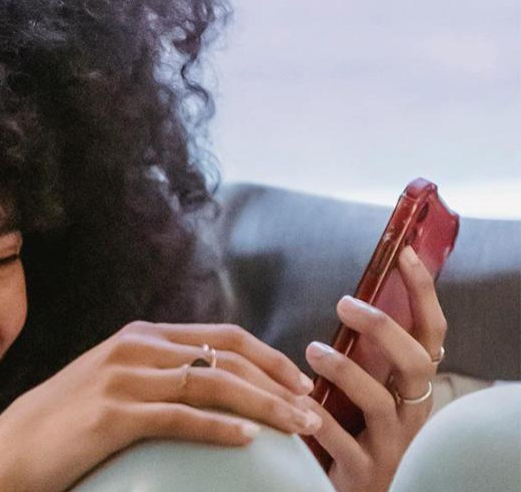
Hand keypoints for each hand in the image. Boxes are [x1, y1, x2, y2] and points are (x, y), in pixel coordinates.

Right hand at [0, 322, 320, 491]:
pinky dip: (219, 427)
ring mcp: (123, 379)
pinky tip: (248, 440)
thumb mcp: (113, 385)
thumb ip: (157, 376)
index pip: (223, 335)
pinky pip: (180, 417)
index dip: (271, 357)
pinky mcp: (114, 414)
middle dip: (280, 383)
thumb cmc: (67, 426)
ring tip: (300, 428)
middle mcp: (134, 348)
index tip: (304, 383)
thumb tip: (212, 389)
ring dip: (266, 405)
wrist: (13, 450)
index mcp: (140, 336)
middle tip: (315, 410)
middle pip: (227, 356)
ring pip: (214, 383)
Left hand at [303, 246, 446, 491]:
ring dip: (346, 370)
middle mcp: (411, 413)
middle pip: (416, 363)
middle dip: (384, 328)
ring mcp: (390, 444)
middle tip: (344, 304)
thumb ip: (366, 356)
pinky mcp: (362, 471)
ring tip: (312, 350)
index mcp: (413, 388)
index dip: (423, 293)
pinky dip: (317, 418)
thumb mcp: (367, 393)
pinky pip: (341, 441)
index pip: (431, 333)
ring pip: (379, 402)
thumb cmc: (356, 436)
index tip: (406, 255)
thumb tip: (352, 303)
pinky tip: (295, 402)